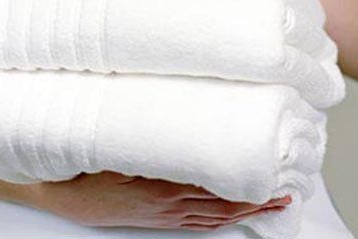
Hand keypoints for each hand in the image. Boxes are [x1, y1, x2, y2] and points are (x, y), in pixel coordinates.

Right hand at [28, 172, 290, 231]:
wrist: (75, 200)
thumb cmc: (96, 175)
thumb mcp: (124, 154)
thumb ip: (155, 146)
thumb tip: (182, 133)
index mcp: (164, 188)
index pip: (216, 192)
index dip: (246, 190)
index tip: (270, 182)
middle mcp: (170, 206)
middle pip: (223, 209)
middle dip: (256, 204)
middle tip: (282, 197)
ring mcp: (166, 216)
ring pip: (214, 219)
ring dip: (243, 214)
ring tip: (266, 207)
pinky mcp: (159, 220)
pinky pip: (197, 224)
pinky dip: (219, 222)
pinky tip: (227, 219)